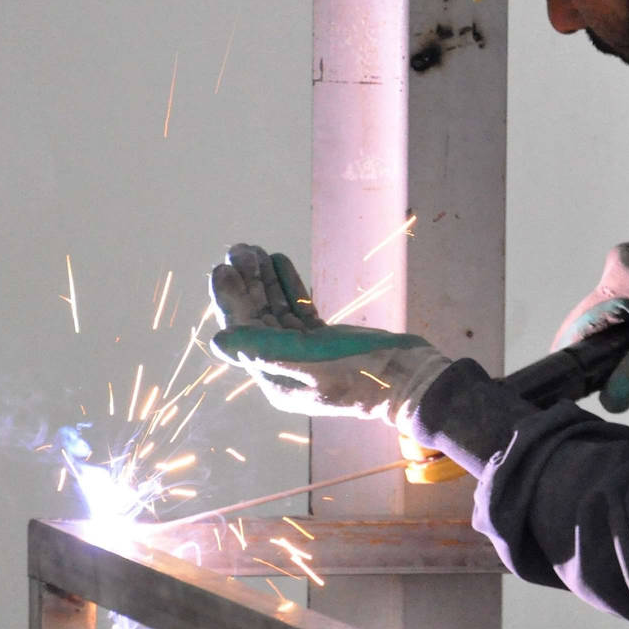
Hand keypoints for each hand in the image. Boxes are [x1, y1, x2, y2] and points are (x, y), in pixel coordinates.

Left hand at [208, 244, 452, 423]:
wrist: (410, 379)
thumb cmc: (362, 373)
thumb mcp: (311, 362)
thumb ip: (263, 349)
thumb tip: (218, 340)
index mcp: (275, 378)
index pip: (242, 333)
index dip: (229, 300)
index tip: (222, 268)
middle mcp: (284, 366)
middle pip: (256, 319)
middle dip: (246, 283)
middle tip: (239, 249)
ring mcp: (306, 353)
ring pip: (276, 311)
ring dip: (264, 280)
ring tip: (254, 249)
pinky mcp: (325, 341)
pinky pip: (298, 310)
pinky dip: (289, 286)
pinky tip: (279, 261)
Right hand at [552, 237, 628, 412]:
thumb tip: (609, 401)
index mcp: (618, 278)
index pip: (578, 324)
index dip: (572, 356)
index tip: (571, 385)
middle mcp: (617, 262)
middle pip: (597, 317)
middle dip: (604, 348)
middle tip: (616, 381)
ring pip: (616, 308)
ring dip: (625, 334)